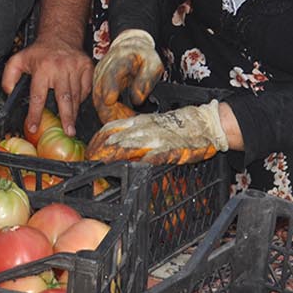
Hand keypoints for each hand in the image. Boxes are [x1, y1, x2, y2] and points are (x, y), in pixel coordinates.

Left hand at [2, 37, 94, 136]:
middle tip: (68, 132)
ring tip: (71, 126)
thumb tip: (9, 92)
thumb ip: (9, 76)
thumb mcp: (18, 60)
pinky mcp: (87, 68)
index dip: (35, 113)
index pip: (38, 96)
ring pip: (76, 95)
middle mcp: (60, 68)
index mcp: (43, 68)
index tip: (33, 127)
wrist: (61, 36)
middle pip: (64, 98)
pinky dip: (81, 98)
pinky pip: (86, 89)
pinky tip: (75, 104)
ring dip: (74, 112)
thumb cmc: (40, 52)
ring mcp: (76, 68)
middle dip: (67, 117)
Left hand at [86, 100, 227, 164]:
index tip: (89, 150)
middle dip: (100, 151)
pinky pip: (151, 156)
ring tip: (101, 167)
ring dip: (113, 157)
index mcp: (139, 122)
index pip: (110, 128)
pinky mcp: (168, 150)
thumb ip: (136, 133)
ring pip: (128, 146)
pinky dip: (139, 163)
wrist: (204, 123)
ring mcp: (155, 139)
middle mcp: (144, 129)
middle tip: (90, 162)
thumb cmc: (178, 126)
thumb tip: (118, 144)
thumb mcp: (152, 124)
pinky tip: (131, 170)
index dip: (97, 140)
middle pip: (114, 138)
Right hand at [91, 29, 163, 121]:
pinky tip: (118, 119)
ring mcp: (98, 78)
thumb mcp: (153, 64)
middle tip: (125, 122)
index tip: (110, 100)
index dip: (110, 88)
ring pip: (98, 100)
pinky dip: (108, 113)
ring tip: (125, 123)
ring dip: (109, 114)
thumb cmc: (143, 56)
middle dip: (110, 109)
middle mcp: (104, 69)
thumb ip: (145, 81)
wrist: (131, 47)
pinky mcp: (98, 85)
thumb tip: (137, 100)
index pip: (111, 74)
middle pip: (100, 91)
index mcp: (119, 60)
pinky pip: (99, 102)